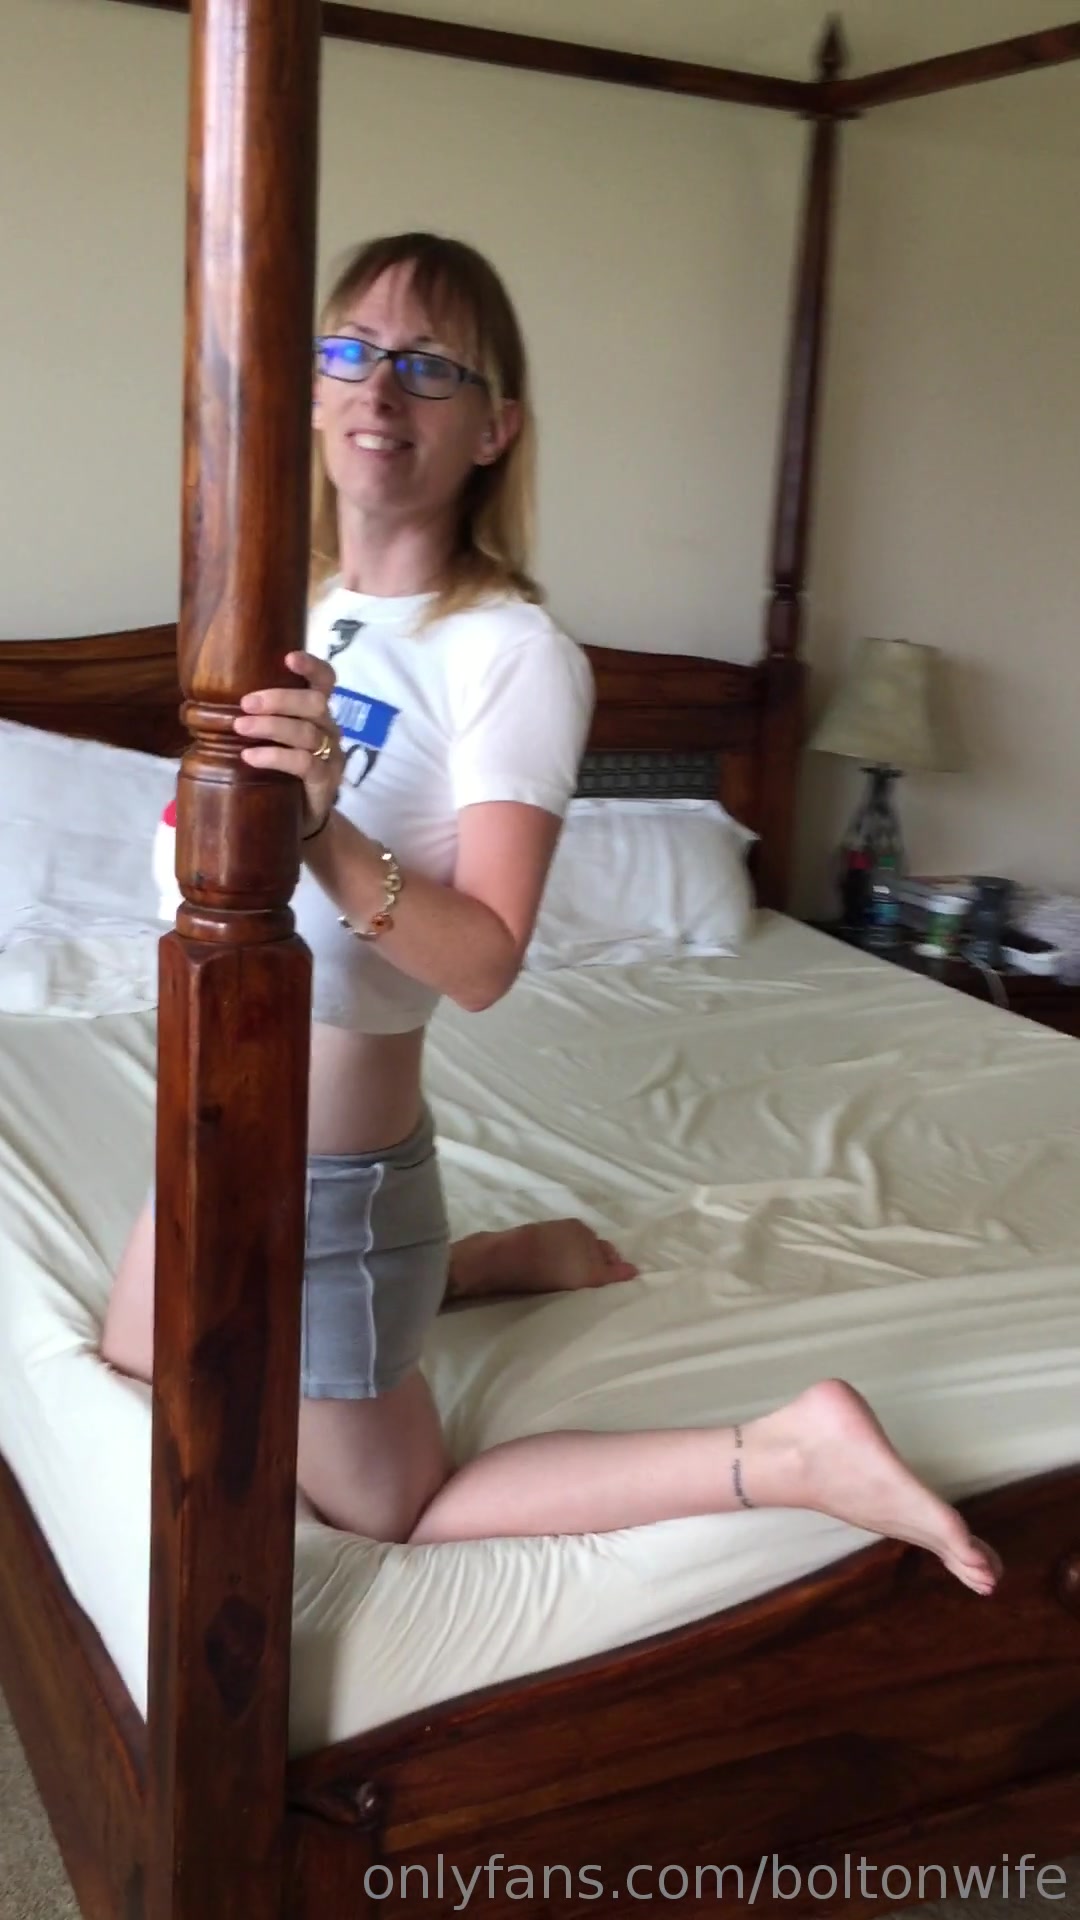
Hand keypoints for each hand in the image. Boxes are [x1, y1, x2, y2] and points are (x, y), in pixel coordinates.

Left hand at [233, 651, 343, 833]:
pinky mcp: (326, 782)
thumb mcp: (270, 741)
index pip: (326, 681)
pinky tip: (250, 756)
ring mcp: (331, 757)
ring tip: (240, 728)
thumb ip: (258, 720)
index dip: (312, 667)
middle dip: (279, 699)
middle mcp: (330, 731)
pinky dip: (275, 756)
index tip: (288, 657)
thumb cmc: (279, 774)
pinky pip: (304, 763)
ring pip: (308, 732)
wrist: (297, 823)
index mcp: (318, 714)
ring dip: (271, 726)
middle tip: (245, 704)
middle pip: (315, 703)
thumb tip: (208, 702)